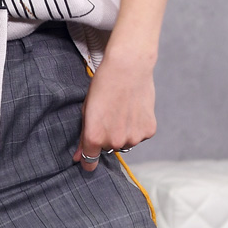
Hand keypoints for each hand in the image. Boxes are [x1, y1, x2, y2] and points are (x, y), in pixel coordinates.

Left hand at [73, 50, 156, 171]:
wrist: (128, 67)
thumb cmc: (103, 84)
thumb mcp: (87, 108)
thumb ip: (83, 135)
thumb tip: (79, 157)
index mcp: (96, 136)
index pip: (90, 160)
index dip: (88, 159)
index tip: (87, 157)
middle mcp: (115, 141)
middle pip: (108, 147)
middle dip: (107, 136)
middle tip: (108, 114)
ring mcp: (134, 138)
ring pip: (126, 142)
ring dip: (123, 132)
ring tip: (122, 109)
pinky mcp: (149, 131)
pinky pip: (139, 135)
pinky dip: (137, 126)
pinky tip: (134, 108)